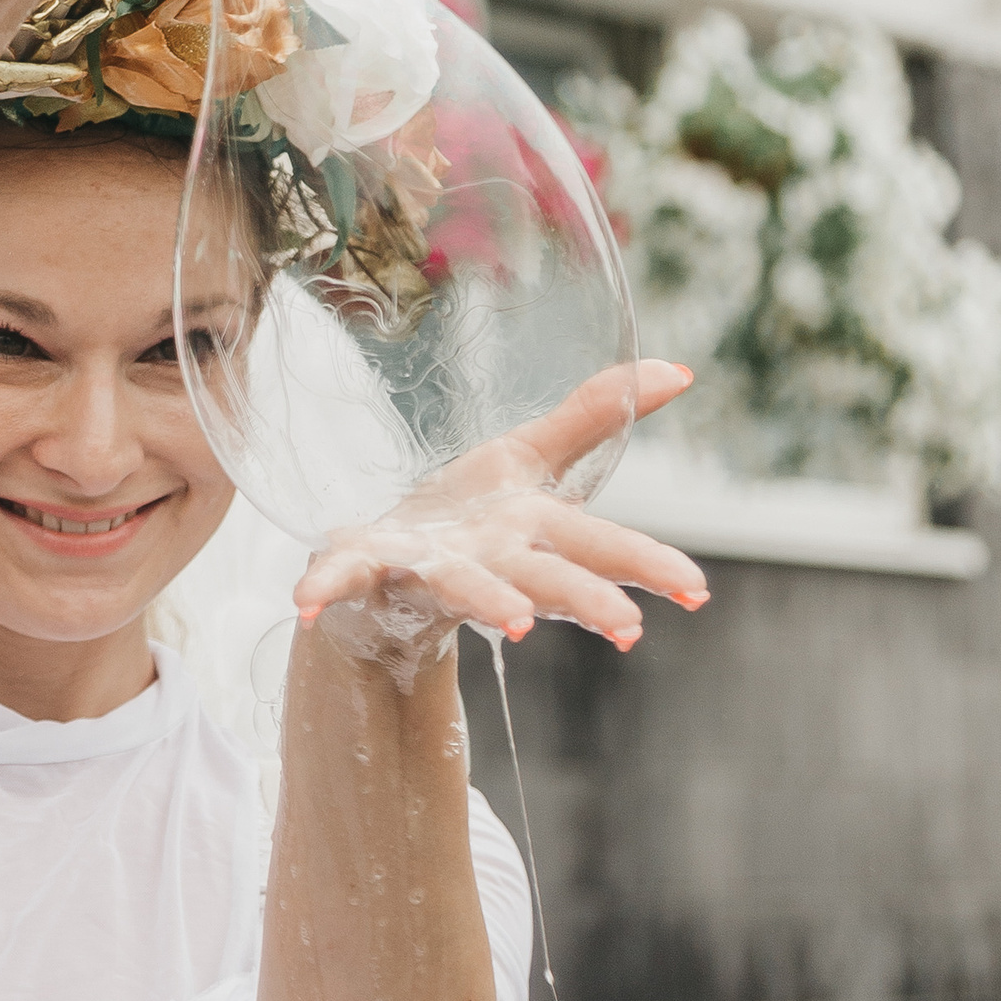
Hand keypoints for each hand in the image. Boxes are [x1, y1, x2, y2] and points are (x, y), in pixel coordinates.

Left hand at [294, 362, 707, 661]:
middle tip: (630, 630)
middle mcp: (488, 559)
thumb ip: (595, 416)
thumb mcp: (530, 457)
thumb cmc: (468, 517)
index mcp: (532, 532)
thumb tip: (681, 370)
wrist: (384, 564)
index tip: (697, 593)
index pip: (600, 546)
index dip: (647, 566)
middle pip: (544, 577)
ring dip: (490, 601)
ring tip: (517, 624)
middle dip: (584, 600)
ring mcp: (427, 567)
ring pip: (463, 587)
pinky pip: (341, 577)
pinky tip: (303, 603)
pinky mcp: (365, 566)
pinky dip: (324, 589)